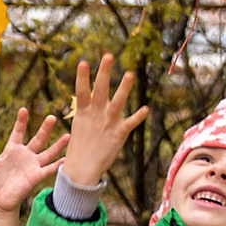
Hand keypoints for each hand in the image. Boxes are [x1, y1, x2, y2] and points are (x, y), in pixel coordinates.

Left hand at [0, 106, 67, 225]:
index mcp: (12, 150)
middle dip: (45, 128)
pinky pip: (49, 169)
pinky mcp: (35, 177)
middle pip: (38, 139)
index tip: (24, 109)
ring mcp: (32, 166)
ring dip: (58, 145)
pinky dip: (58, 165)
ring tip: (68, 135)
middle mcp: (25, 155)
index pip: (18, 132)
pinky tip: (66, 159)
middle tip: (52, 117)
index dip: (21, 121)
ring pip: (48, 152)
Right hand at [59, 54, 148, 189]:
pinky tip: (146, 109)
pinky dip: (138, 116)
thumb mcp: (80, 124)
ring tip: (130, 74)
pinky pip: (131, 122)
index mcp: (84, 112)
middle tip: (108, 56)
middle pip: (100, 89)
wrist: (83, 169)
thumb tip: (87, 96)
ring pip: (117, 102)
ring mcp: (108, 122)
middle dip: (104, 72)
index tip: (84, 61)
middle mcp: (96, 114)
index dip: (82, 76)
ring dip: (124, 88)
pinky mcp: (119, 133)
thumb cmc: (80, 146)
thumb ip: (86, 109)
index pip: (82, 90)